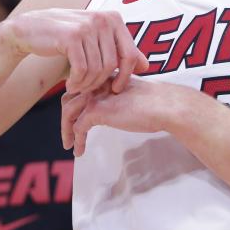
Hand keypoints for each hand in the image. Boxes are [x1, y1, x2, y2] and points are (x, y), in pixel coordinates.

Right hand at [0, 9, 148, 93]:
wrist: (30, 29)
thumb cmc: (66, 38)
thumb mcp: (97, 41)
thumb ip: (121, 52)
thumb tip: (146, 66)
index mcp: (114, 18)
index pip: (131, 55)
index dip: (125, 77)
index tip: (114, 88)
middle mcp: (104, 19)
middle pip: (114, 65)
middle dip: (102, 83)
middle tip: (89, 89)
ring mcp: (88, 26)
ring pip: (98, 69)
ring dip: (87, 85)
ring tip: (77, 86)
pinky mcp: (71, 37)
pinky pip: (82, 70)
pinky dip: (77, 82)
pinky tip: (70, 84)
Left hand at [61, 77, 197, 155]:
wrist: (163, 106)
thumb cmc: (155, 104)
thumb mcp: (130, 97)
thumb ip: (118, 100)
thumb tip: (113, 113)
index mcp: (105, 78)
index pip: (80, 89)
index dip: (75, 104)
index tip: (75, 120)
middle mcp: (97, 84)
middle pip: (69, 98)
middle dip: (66, 117)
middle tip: (68, 134)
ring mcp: (95, 96)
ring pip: (68, 113)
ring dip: (66, 130)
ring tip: (69, 145)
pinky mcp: (96, 110)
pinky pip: (78, 127)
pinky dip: (77, 141)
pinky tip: (79, 151)